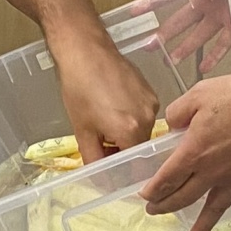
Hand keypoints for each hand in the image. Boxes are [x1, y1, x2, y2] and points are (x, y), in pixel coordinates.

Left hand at [49, 23, 162, 161]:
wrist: (85, 51)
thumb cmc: (78, 90)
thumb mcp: (82, 131)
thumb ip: (94, 159)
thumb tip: (102, 178)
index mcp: (131, 132)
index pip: (133, 163)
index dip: (120, 168)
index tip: (108, 165)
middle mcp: (148, 118)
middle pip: (139, 147)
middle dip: (122, 149)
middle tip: (101, 141)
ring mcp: (152, 102)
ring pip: (143, 130)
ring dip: (127, 132)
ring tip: (105, 119)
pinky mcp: (151, 90)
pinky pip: (144, 113)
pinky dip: (131, 116)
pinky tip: (113, 105)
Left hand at [139, 71, 230, 230]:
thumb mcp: (200, 94)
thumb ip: (179, 110)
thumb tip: (171, 123)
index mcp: (194, 152)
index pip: (167, 178)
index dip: (153, 190)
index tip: (145, 195)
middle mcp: (212, 171)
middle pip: (184, 197)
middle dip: (167, 207)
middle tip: (155, 212)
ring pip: (213, 208)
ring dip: (201, 226)